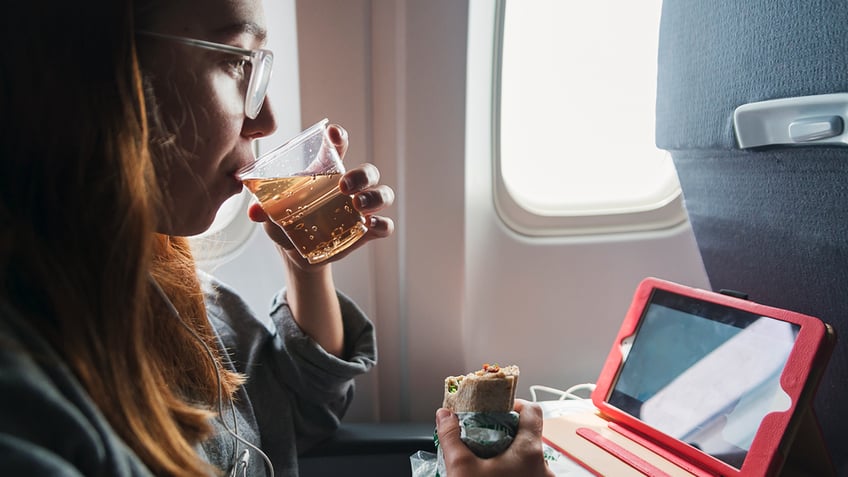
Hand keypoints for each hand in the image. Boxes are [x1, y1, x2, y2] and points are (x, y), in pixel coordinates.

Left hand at [247, 124, 394, 269]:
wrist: (297, 254)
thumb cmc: (286, 224)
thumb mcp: (272, 215)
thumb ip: (264, 209)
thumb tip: (254, 211)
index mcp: (327, 172)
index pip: (338, 147)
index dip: (339, 137)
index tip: (333, 134)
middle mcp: (350, 186)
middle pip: (368, 171)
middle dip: (361, 174)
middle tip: (343, 185)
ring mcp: (362, 208)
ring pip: (383, 193)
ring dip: (374, 197)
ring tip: (358, 205)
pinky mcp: (368, 231)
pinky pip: (385, 225)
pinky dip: (382, 224)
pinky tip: (372, 226)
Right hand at [436, 399, 554, 476]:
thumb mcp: (461, 468)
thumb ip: (451, 437)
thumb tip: (445, 415)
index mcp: (530, 452)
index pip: (532, 411)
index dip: (513, 405)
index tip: (495, 409)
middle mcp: (544, 467)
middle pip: (529, 435)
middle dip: (505, 433)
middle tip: (483, 436)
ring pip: (528, 458)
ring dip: (508, 455)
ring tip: (485, 460)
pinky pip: (528, 474)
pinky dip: (512, 471)